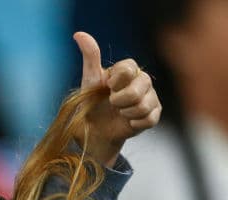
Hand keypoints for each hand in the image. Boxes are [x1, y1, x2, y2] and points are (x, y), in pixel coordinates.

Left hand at [74, 31, 161, 165]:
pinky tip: (127, 122)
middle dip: (120, 99)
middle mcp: (143, 80)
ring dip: (126, 113)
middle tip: (112, 103)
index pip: (130, 67)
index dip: (117, 81)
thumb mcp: (89, 81)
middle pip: (140, 86)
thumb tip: (79, 34)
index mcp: (128, 70)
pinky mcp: (154, 114)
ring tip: (119, 113)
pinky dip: (134, 123)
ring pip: (144, 104)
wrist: (95, 131)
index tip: (107, 87)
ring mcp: (151, 97)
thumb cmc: (92, 103)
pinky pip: (149, 119)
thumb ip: (90, 57)